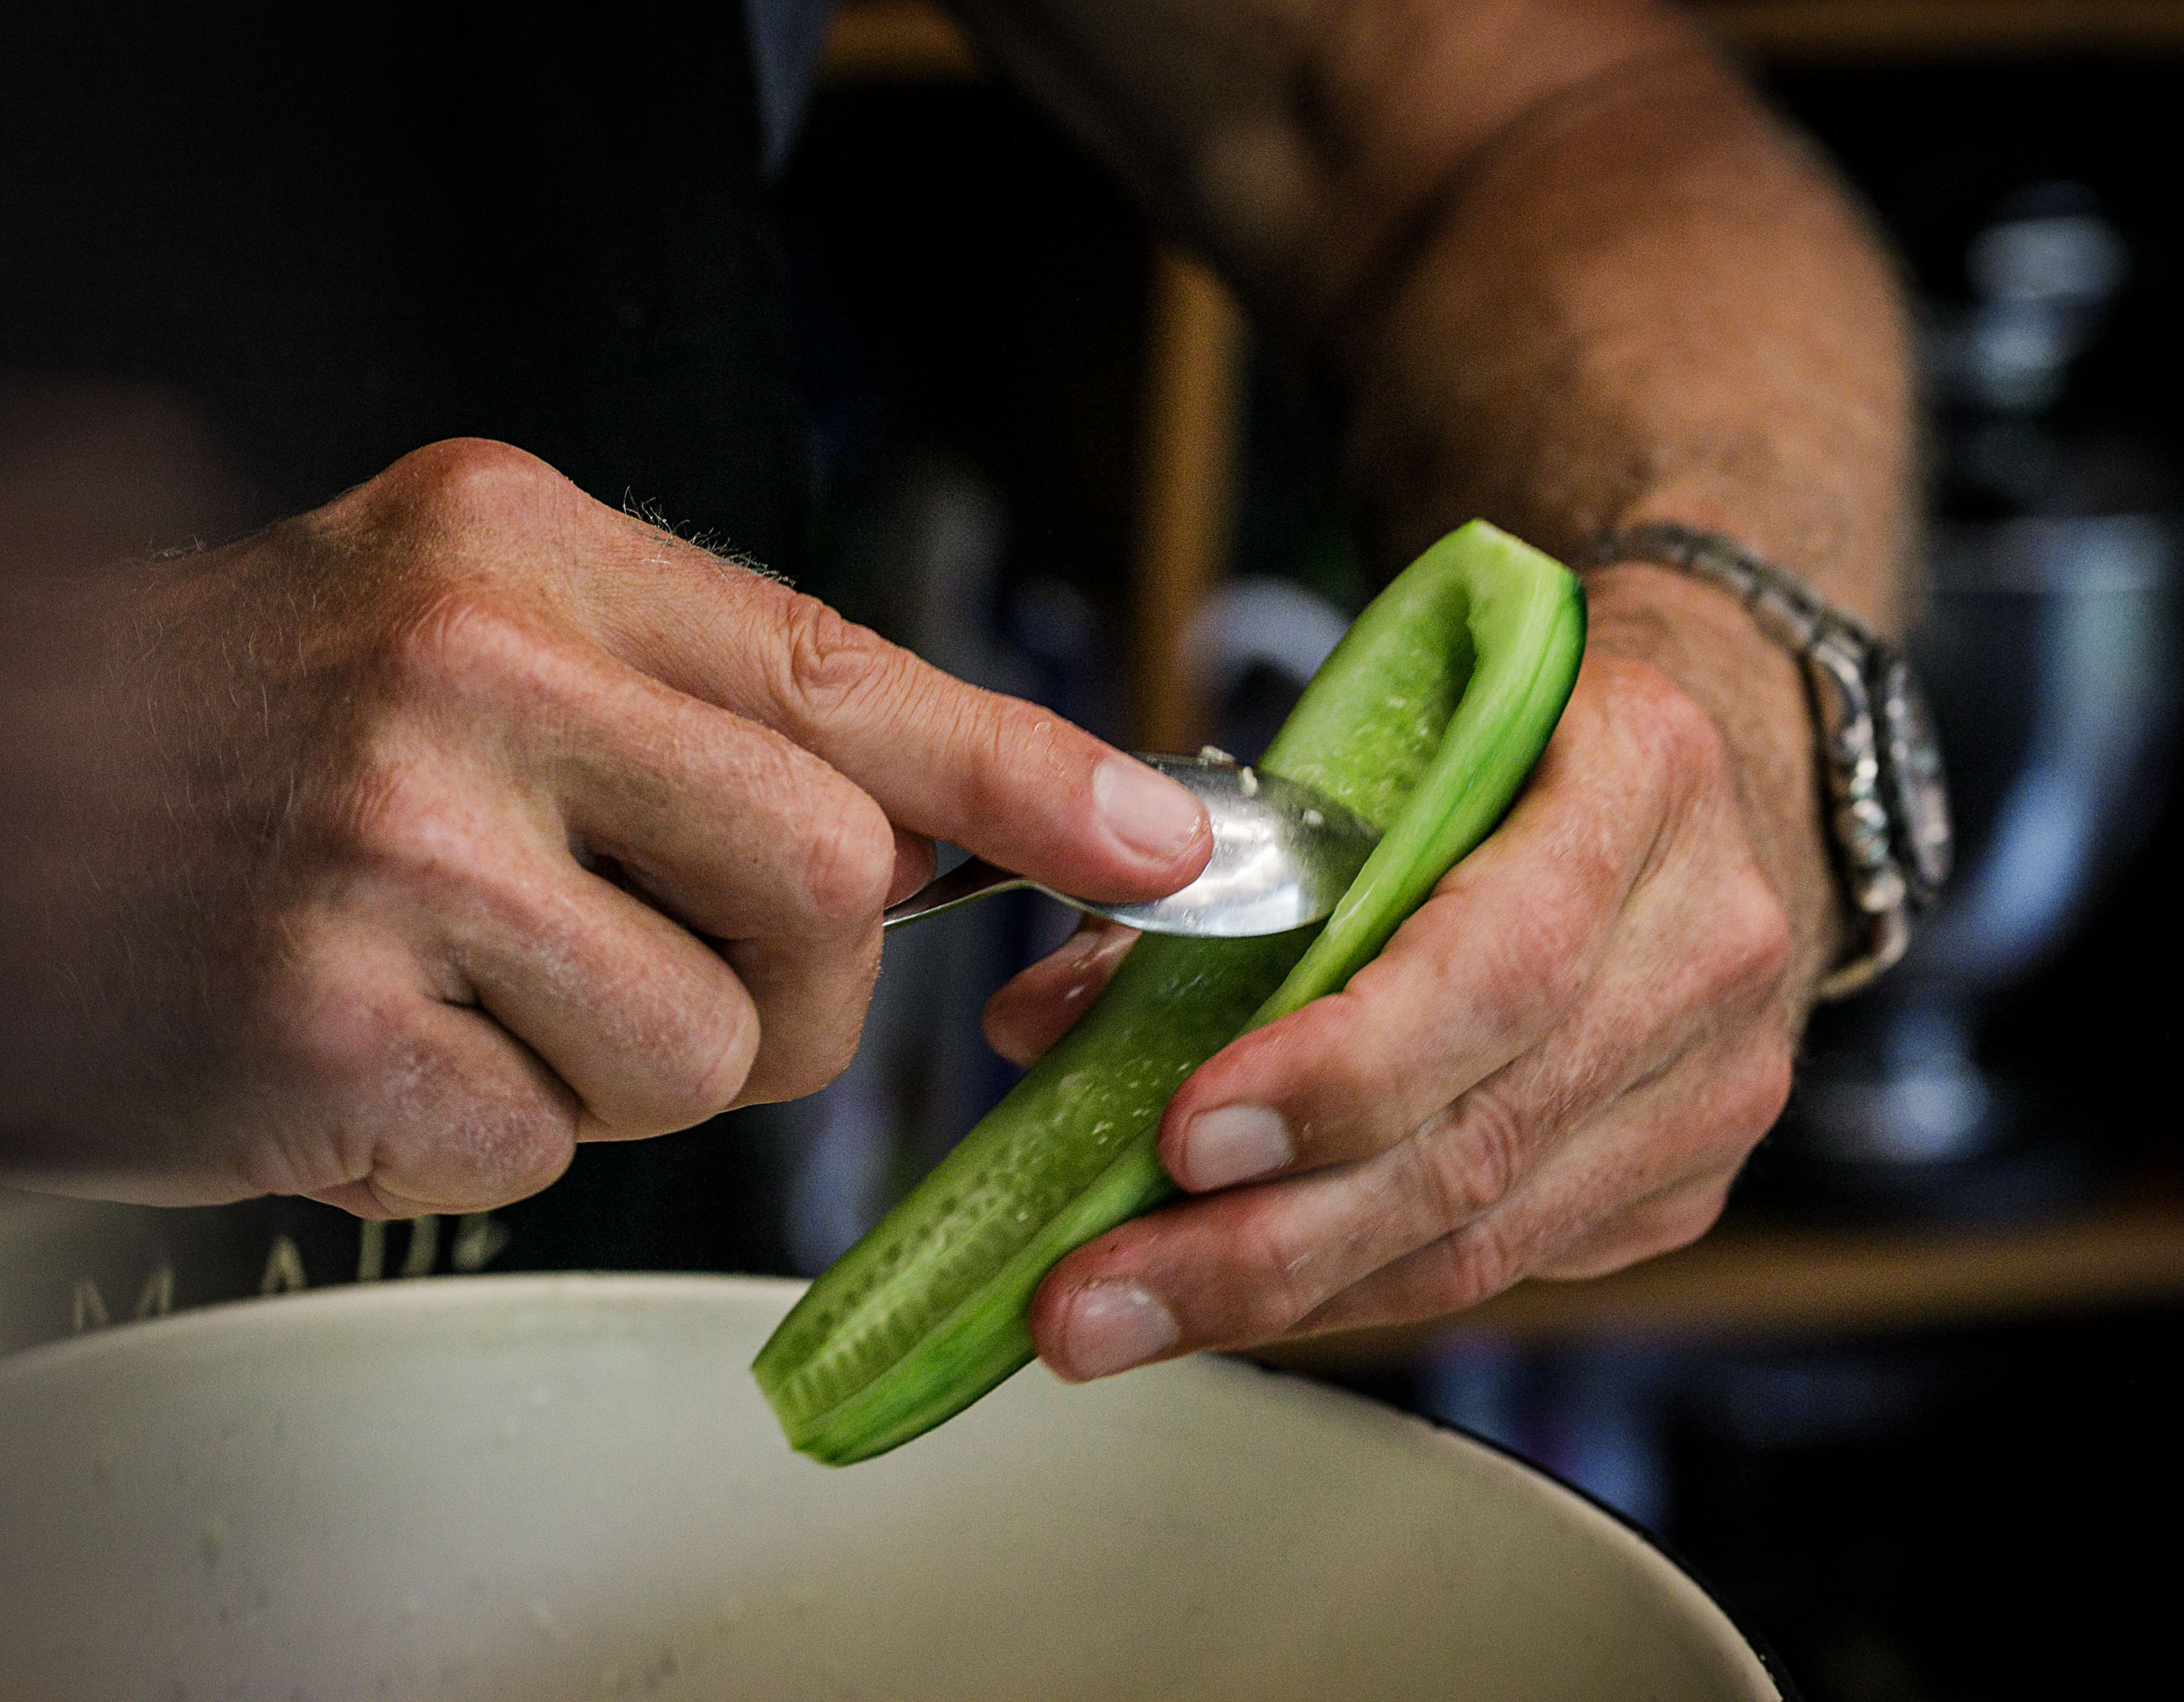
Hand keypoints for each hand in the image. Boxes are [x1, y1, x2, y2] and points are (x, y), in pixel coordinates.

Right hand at [0, 439, 1209, 1213]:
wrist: (3, 800)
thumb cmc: (265, 726)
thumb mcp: (478, 620)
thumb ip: (698, 698)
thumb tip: (940, 822)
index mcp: (526, 546)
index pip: (842, 669)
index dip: (1027, 773)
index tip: (1160, 844)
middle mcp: (471, 676)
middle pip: (828, 881)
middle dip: (803, 975)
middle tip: (671, 955)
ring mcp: (397, 856)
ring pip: (716, 1044)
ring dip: (640, 1060)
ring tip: (493, 994)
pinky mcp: (339, 1036)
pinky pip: (564, 1140)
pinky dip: (508, 1126)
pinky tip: (398, 1048)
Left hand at [983, 566, 1836, 1377]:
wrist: (1723, 770)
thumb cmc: (1528, 738)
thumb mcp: (1388, 732)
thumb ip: (1220, 866)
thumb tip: (1045, 1021)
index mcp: (1640, 777)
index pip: (1499, 964)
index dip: (1337, 1071)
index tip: (1183, 1136)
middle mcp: (1706, 943)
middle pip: (1481, 1140)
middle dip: (1264, 1239)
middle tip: (1092, 1291)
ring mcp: (1714, 1080)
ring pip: (1487, 1238)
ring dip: (1285, 1295)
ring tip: (1125, 1316)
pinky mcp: (1686, 1177)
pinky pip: (1506, 1264)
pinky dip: (1357, 1286)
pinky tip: (1241, 1297)